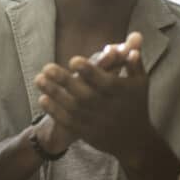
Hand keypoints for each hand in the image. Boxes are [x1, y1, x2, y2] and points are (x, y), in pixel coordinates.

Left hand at [34, 32, 153, 165]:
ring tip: (38, 79)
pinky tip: (42, 99)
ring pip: (72, 108)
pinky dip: (55, 111)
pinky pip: (68, 122)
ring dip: (54, 93)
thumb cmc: (136, 103)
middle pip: (83, 94)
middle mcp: (107, 108)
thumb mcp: (140, 81)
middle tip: (47, 67)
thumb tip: (134, 40)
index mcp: (120, 93)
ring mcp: (95, 122)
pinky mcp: (87, 133)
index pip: (104, 81)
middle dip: (64, 81)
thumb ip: (133, 60)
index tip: (72, 60)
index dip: (89, 71)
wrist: (134, 140)